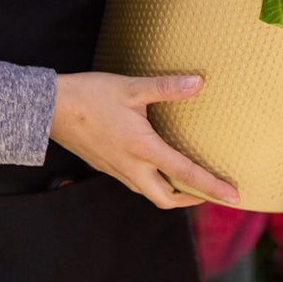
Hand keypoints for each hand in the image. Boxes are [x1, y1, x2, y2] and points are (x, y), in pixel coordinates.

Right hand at [50, 72, 237, 207]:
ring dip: (172, 192)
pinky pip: (135, 183)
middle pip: (166, 198)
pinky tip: (157, 167)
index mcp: (142, 149)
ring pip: (149, 192)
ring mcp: (116, 169)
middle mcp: (131, 167)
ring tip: (190, 181)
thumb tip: (198, 82)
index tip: (233, 197)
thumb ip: (166, 87)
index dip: (212, 187)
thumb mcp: (131, 87)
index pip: (185, 174)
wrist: (48, 108)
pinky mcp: (105, 165)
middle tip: (212, 191)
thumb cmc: (89, 95)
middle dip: (192, 199)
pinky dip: (153, 182)